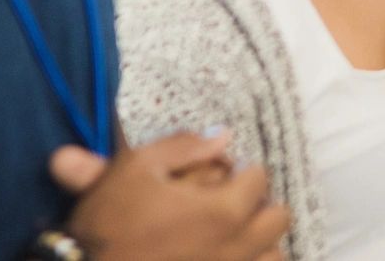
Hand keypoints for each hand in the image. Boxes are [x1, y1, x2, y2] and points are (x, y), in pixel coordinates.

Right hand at [51, 134, 289, 260]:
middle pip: (278, 219)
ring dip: (263, 244)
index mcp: (223, 211)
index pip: (259, 178)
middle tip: (232, 205)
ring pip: (274, 257)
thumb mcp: (134, 169)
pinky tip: (228, 258)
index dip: (241, 171)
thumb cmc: (106, 227)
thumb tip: (224, 135)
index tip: (224, 175)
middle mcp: (236, 250)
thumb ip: (183, 146)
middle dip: (260, 206)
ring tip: (234, 239)